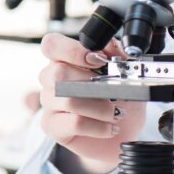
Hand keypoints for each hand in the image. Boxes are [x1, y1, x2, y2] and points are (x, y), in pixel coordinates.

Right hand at [38, 33, 145, 173]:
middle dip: (93, 83)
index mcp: (64, 59)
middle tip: (115, 92)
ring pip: (69, 100)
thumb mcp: (124, 73)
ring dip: (101, 107)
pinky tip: (111, 127)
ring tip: (118, 113)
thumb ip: (116, 54)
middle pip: (58, 73)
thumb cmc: (119, 98)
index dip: (72, 50)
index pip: (52, 45)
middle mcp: (51, 79)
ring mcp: (48, 103)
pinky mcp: (52, 126)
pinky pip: (74, 123)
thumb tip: (112, 44)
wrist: (124, 130)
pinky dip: (99, 126)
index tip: (98, 60)